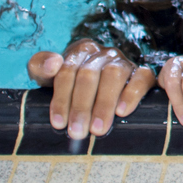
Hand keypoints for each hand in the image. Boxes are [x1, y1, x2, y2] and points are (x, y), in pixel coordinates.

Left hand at [27, 40, 155, 140]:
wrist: (101, 88)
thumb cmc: (71, 86)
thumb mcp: (50, 77)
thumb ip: (40, 67)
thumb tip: (53, 63)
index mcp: (80, 51)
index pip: (67, 71)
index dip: (61, 98)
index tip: (58, 123)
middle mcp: (103, 53)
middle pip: (89, 75)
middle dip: (81, 106)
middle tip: (77, 132)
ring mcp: (124, 62)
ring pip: (114, 74)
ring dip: (104, 104)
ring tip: (98, 129)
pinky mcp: (143, 73)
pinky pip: (141, 78)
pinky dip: (132, 94)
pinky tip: (122, 112)